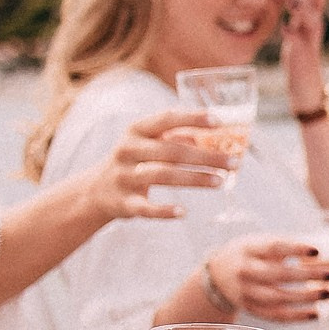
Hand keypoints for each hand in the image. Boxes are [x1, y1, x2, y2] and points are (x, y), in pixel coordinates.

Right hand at [87, 108, 237, 220]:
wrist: (94, 191)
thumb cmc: (135, 161)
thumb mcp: (149, 143)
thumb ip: (178, 138)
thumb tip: (218, 136)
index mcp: (136, 131)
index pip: (166, 119)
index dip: (192, 118)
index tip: (218, 121)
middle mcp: (128, 150)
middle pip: (171, 151)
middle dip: (205, 156)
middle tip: (233, 162)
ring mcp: (124, 176)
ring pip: (162, 175)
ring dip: (193, 179)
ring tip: (220, 181)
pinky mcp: (123, 202)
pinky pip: (145, 207)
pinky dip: (163, 210)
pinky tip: (183, 211)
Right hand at [208, 235, 328, 322]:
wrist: (217, 274)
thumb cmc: (250, 254)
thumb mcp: (261, 242)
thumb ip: (287, 246)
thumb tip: (328, 248)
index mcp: (248, 249)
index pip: (273, 248)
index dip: (295, 249)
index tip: (317, 251)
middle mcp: (244, 271)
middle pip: (278, 274)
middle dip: (308, 275)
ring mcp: (246, 293)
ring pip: (277, 298)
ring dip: (305, 297)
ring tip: (328, 293)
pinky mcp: (250, 309)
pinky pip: (275, 316)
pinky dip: (297, 316)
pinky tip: (316, 313)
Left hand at [282, 0, 328, 91]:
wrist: (305, 79)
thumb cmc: (301, 53)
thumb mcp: (301, 30)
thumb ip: (300, 13)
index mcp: (314, 23)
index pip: (319, 3)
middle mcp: (314, 29)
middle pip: (312, 7)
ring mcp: (308, 40)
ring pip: (307, 21)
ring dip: (298, 8)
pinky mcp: (300, 51)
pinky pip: (296, 40)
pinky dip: (291, 33)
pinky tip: (284, 27)